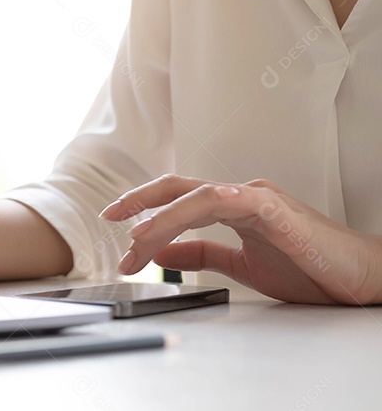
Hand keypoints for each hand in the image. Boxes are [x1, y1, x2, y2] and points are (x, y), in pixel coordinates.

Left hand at [99, 174, 381, 304]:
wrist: (358, 278)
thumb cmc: (309, 267)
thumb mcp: (241, 265)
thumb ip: (203, 254)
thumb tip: (162, 253)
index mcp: (231, 206)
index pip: (176, 198)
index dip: (143, 205)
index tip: (113, 223)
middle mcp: (240, 196)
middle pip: (178, 189)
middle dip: (139, 201)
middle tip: (110, 218)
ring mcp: (259, 200)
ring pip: (198, 196)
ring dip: (163, 218)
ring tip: (138, 239)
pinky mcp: (278, 213)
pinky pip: (239, 201)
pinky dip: (211, 203)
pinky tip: (191, 211)